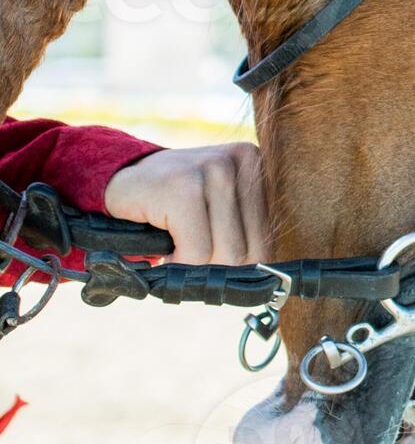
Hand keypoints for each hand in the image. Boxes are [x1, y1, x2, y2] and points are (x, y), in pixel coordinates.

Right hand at [104, 143, 269, 266]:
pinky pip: (196, 253)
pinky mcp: (184, 187)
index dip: (237, 264)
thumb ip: (247, 234)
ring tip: (176, 243)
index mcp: (257, 166)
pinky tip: (164, 245)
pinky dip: (177, 262)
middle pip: (251, 252)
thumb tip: (271, 281)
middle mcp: (243, 161)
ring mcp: (215, 170)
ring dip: (195, 265)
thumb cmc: (171, 208)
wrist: (115, 184)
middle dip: (216, 267)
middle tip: (188, 251)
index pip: (269, 242)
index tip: (212, 255)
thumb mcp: (220, 212)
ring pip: (226, 255)